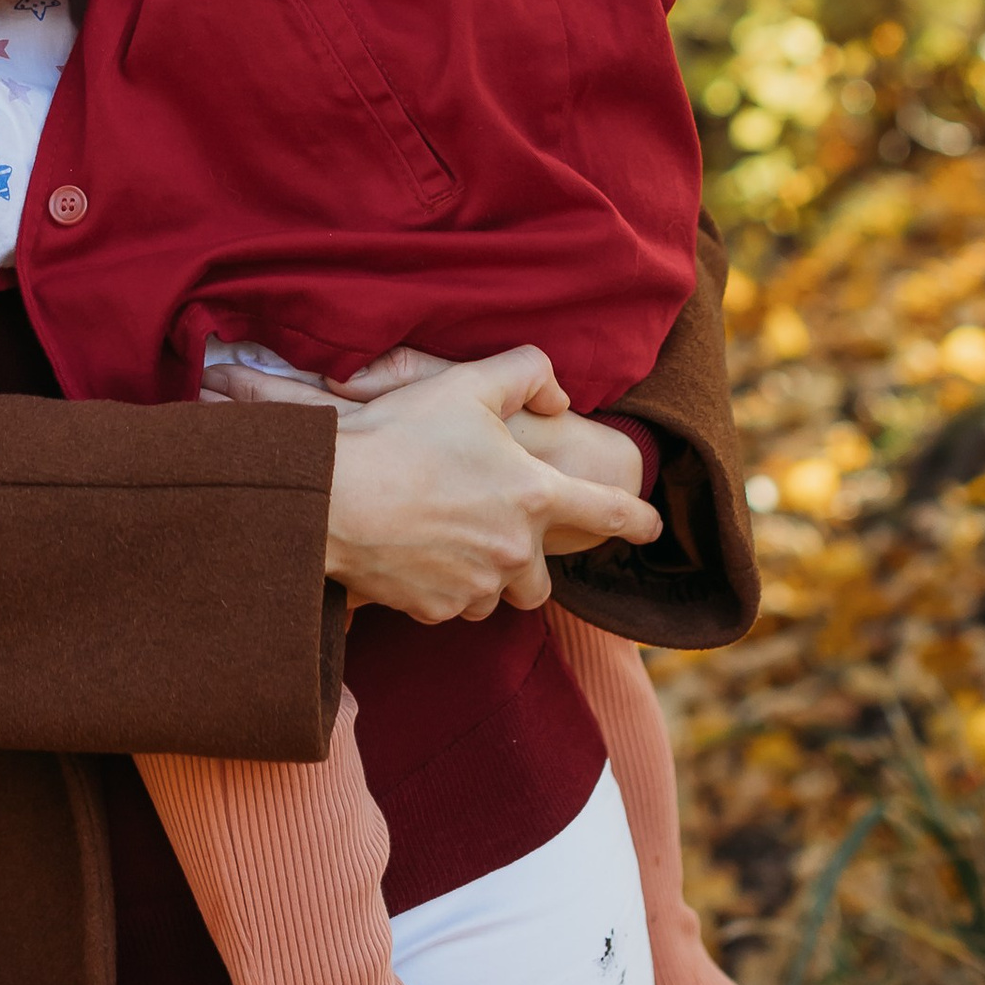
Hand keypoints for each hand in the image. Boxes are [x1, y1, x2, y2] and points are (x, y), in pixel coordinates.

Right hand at [318, 344, 658, 626]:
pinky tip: (410, 550)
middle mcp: (514, 552)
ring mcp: (474, 587)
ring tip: (442, 536)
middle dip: (528, 565)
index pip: (605, 513)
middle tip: (498, 535)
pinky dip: (439, 583)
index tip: (654, 527)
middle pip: (540, 581)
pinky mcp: (434, 610)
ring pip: (493, 594)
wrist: (330, 497)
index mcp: (534, 497)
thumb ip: (528, 374)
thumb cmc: (399, 434)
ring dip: (481, 574)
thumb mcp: (468, 383)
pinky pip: (449, 604)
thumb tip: (558, 397)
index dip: (636, 520)